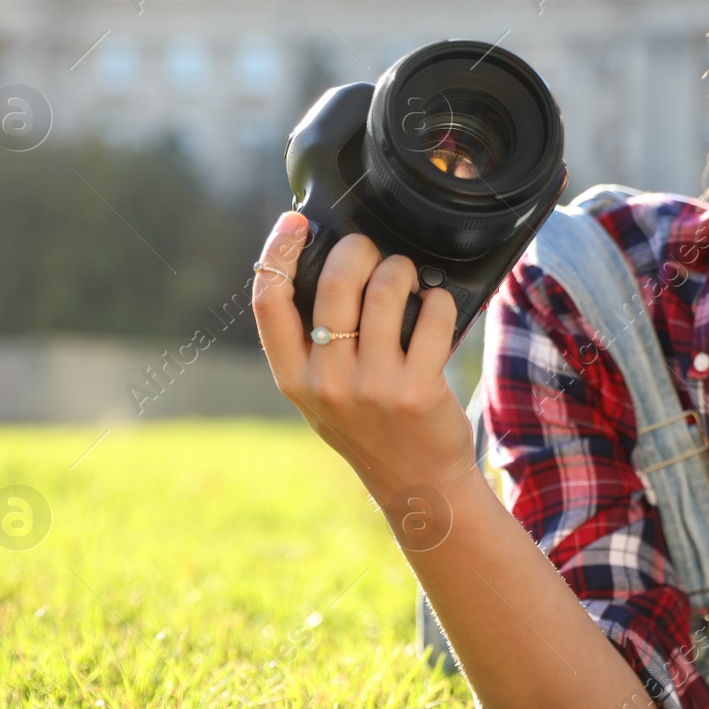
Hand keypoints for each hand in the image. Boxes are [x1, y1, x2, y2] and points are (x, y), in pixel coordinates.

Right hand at [251, 211, 476, 505]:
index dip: (278, 253)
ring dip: (402, 270)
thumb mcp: (323, 396)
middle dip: (359, 250)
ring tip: (407, 276)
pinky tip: (437, 307)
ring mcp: (373, 388)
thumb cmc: (372, 428)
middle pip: (335, 285)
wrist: (418, 485)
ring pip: (386, 292)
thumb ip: (313, 345)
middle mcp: (327, 384)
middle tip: (372, 249)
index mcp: (294, 379)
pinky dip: (439, 301)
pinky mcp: (418, 389)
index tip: (294, 223)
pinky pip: (432, 316)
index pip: (269, 303)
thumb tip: (322, 265)